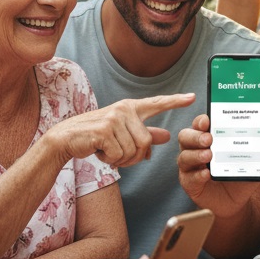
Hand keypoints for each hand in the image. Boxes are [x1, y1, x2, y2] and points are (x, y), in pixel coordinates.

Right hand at [51, 93, 193, 166]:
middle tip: (118, 155)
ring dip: (121, 160)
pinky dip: (110, 160)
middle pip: (146, 142)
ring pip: (133, 151)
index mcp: (131, 107)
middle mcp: (124, 109)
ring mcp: (114, 118)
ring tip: (107, 151)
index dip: (176, 101)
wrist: (66, 138)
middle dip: (134, 157)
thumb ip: (145, 134)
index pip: (157, 103)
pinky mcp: (104, 130)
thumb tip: (167, 136)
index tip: (193, 98)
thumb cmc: (96, 136)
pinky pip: (119, 156)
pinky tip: (99, 151)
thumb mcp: (122, 133)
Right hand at [177, 115, 259, 216]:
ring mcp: (190, 167)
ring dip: (195, 154)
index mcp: (209, 138)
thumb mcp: (253, 163)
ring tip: (209, 155)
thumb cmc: (239, 176)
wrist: (235, 203)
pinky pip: (188, 177)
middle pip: (186, 136)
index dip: (201, 120)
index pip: (200, 124)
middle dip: (195, 135)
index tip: (207, 120)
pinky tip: (206, 174)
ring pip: (184, 156)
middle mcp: (195, 149)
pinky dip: (197, 174)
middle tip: (209, 138)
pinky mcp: (189, 184)